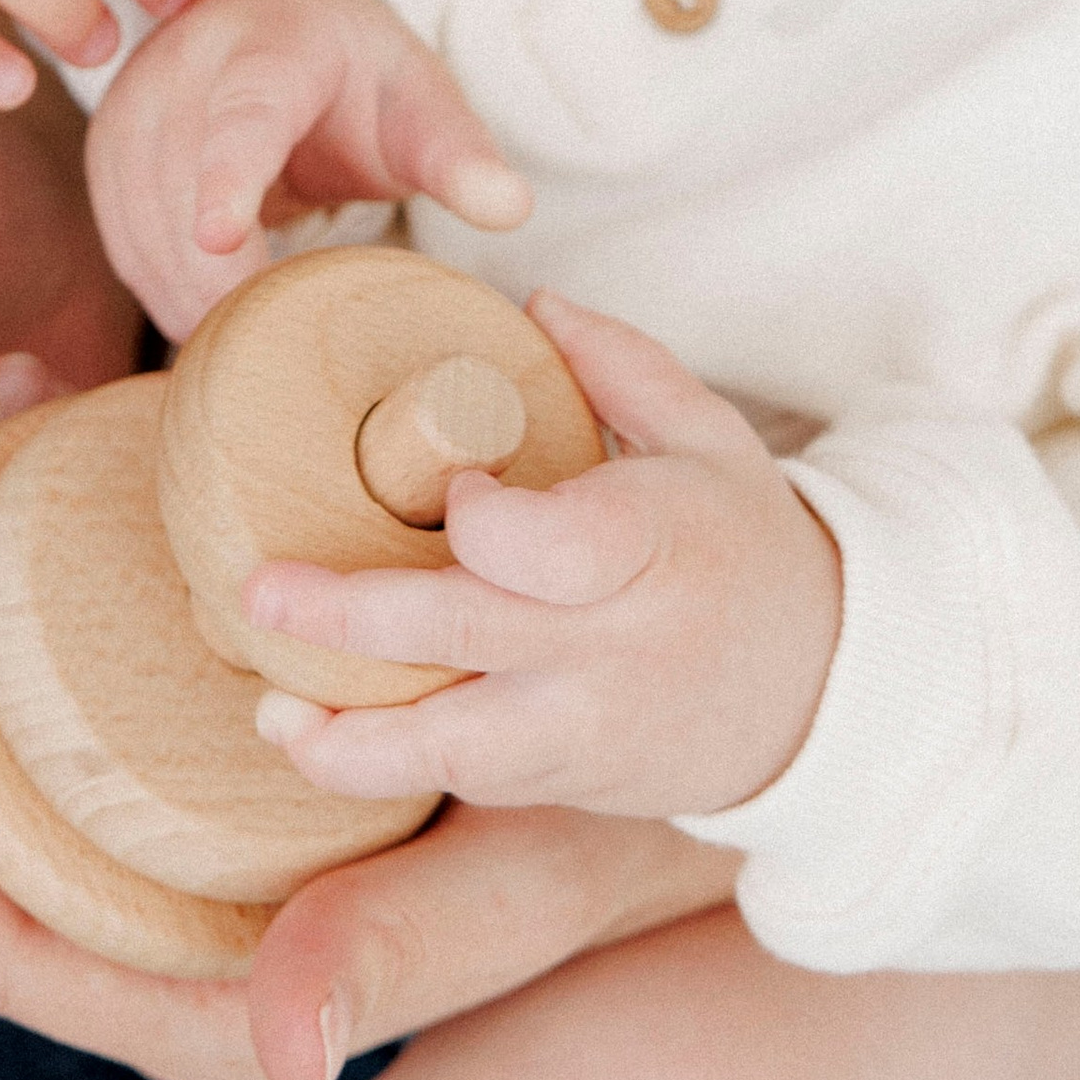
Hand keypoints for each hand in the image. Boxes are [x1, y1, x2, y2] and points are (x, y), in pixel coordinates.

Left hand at [0, 442, 739, 1079]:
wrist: (663, 738)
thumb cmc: (586, 841)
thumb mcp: (503, 881)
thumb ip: (390, 953)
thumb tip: (285, 1059)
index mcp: (191, 994)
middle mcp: (150, 916)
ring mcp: (158, 815)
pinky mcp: (185, 722)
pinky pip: (56, 642)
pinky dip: (21, 527)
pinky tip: (21, 410)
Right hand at [86, 0, 529, 339]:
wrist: (277, 26)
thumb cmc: (358, 73)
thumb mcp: (419, 96)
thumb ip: (460, 153)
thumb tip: (511, 206)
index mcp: (273, 46)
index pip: (246, 114)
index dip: (229, 176)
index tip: (221, 235)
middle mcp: (186, 65)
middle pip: (182, 189)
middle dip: (222, 282)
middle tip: (276, 363)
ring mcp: (133, 105)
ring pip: (143, 224)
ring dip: (190, 297)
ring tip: (248, 356)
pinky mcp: (107, 150)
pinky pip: (123, 240)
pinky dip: (165, 291)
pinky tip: (209, 324)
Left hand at [241, 293, 841, 821]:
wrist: (820, 696)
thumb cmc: (743, 543)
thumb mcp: (709, 435)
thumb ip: (620, 364)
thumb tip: (534, 297)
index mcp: (656, 544)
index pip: (556, 549)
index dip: (485, 523)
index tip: (449, 485)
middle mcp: (615, 646)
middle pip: (472, 638)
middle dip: (355, 621)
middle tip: (259, 590)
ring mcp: (587, 726)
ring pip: (457, 748)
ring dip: (352, 735)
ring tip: (269, 705)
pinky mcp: (565, 781)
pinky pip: (466, 782)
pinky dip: (384, 765)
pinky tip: (307, 732)